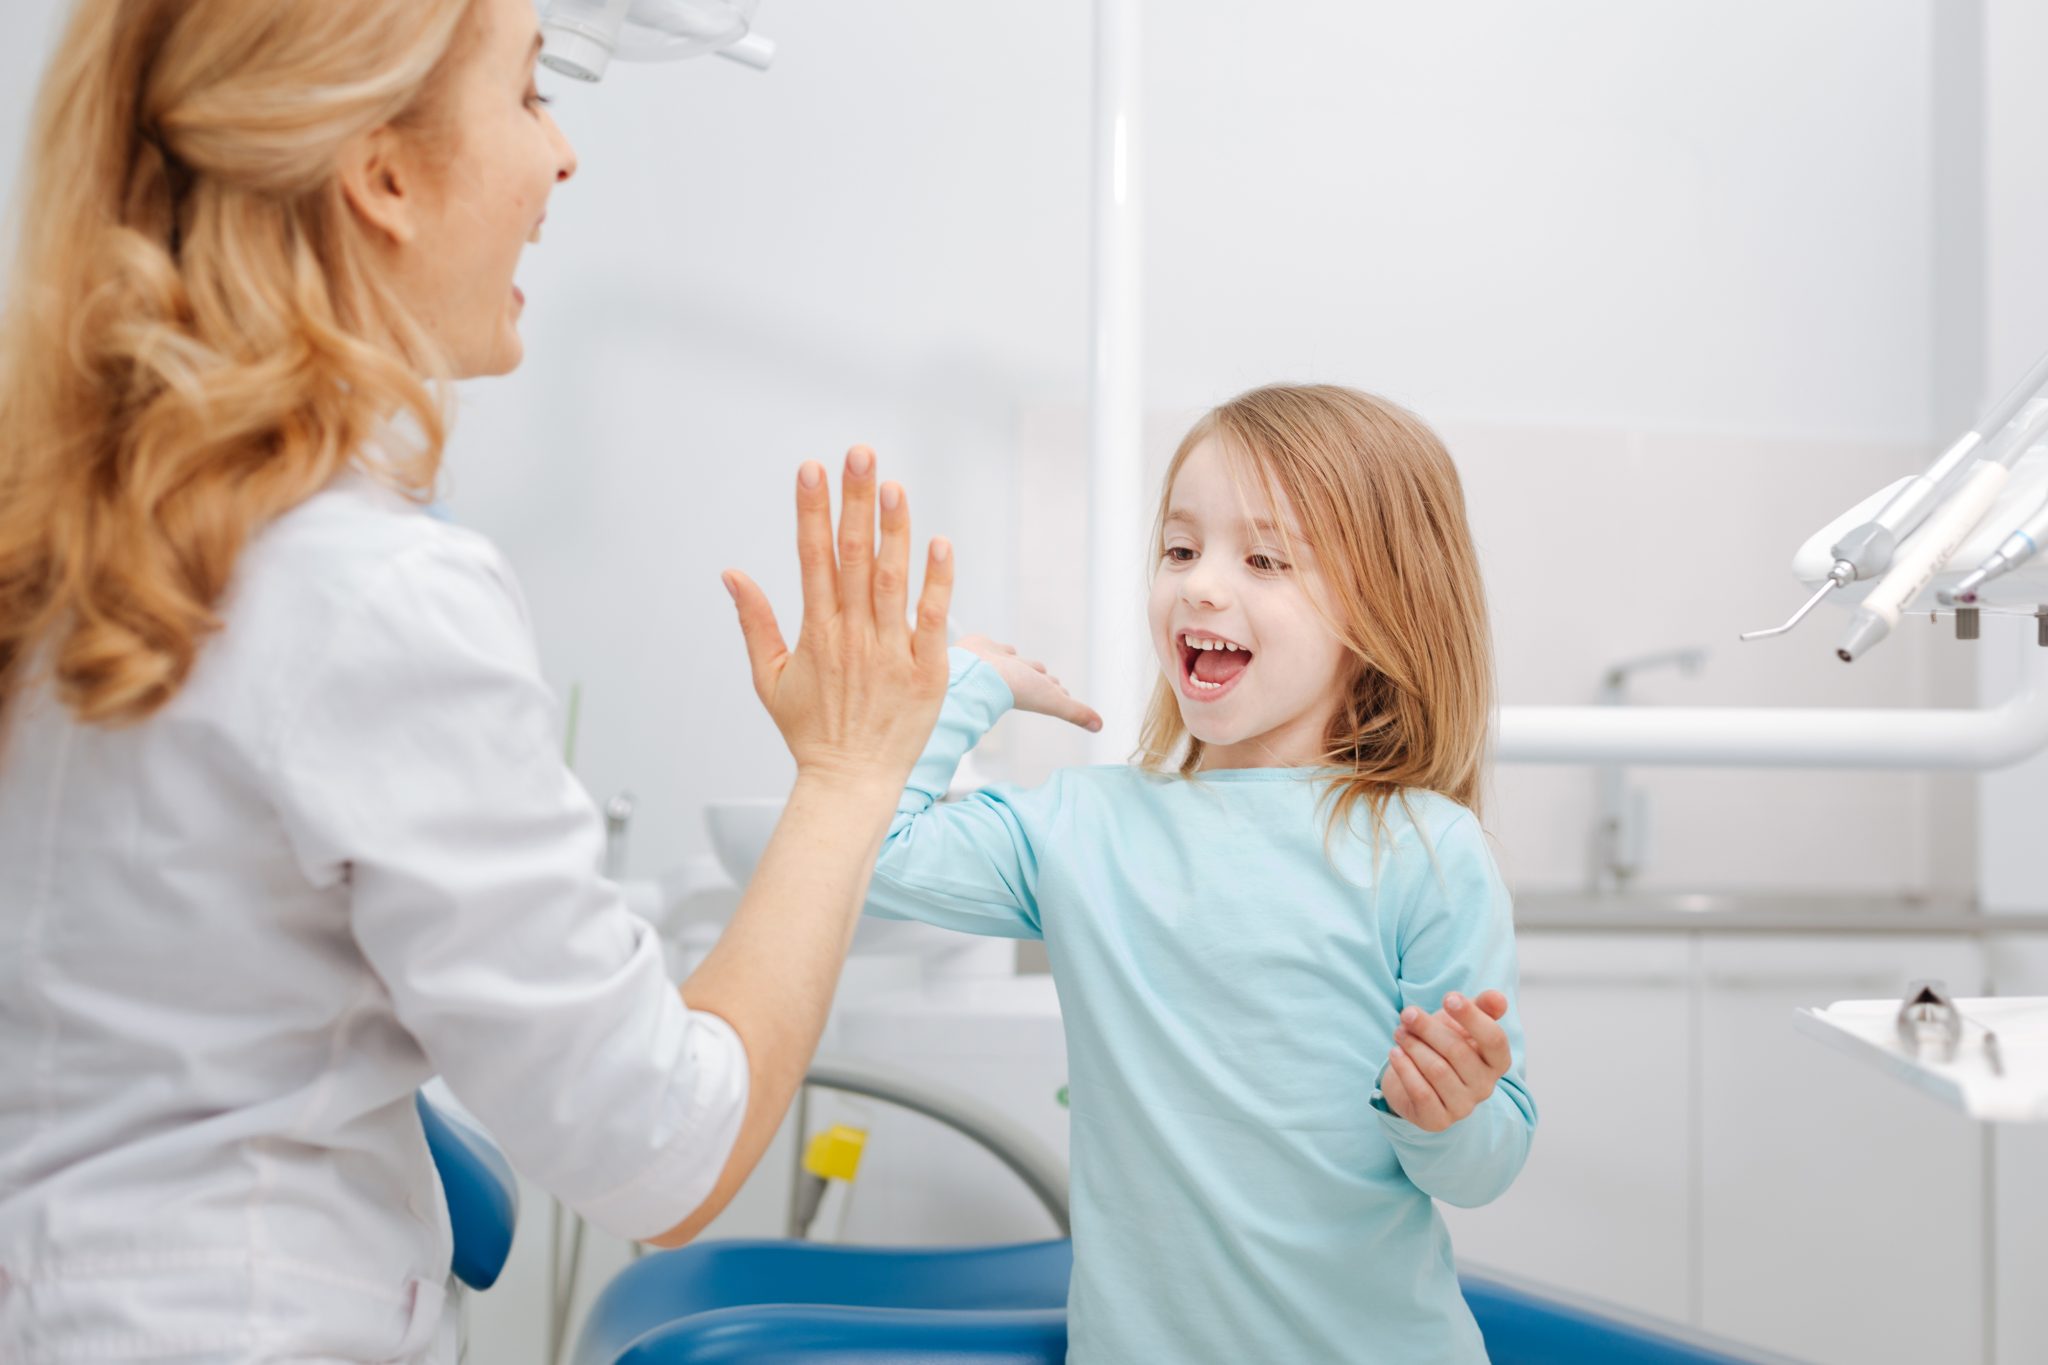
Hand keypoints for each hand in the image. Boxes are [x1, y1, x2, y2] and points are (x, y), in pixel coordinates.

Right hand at [724, 448, 953, 791]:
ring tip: (893, 485)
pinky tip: (939, 543)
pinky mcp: (927, 672)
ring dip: (893, 530)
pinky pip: (933, 618)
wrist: (851, 784)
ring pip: (891, 580)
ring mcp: (891, 653)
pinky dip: (937, 581)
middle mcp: (852, 636)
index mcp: (816, 633)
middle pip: (852, 557)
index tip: (810, 468)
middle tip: (859, 454)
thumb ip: (754, 622)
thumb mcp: (769, 679)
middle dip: (854, 502)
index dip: (811, 510)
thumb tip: (732, 573)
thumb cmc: (812, 733)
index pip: (812, 558)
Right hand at [956, 634, 1101, 732]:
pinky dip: (999, 649)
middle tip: (1047, 677)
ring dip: (1020, 661)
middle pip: (1034, 674)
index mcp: (1032, 688)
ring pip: (1015, 660)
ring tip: (1021, 663)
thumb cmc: (1013, 688)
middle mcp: (1016, 676)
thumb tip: (1099, 727)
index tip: (1063, 694)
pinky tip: (998, 650)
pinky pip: (995, 647)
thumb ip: (1075, 712)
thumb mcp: (1051, 700)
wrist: (976, 673)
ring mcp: (999, 663)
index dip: (1058, 691)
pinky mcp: (984, 650)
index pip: (1050, 689)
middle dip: (1040, 675)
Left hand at [1380, 990, 1512, 1132]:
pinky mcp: (1438, 1120)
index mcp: (1497, 1062)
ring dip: (1413, 1046)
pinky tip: (1394, 1053)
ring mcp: (1463, 1107)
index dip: (1472, 1017)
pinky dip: (1405, 1068)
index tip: (1449, 998)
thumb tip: (1498, 998)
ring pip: (1437, 1070)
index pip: (1494, 1039)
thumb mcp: (1459, 1022)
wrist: (1414, 1080)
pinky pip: (1421, 1092)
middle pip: (1458, 1051)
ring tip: (1399, 1032)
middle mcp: (1485, 1087)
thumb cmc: (1441, 1045)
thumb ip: (1481, 1007)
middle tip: (1407, 1014)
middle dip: (1428, 1027)